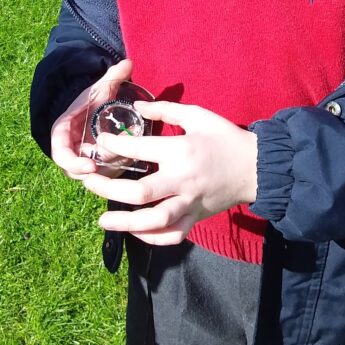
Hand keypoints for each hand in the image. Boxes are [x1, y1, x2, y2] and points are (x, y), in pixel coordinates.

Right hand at [50, 58, 132, 178]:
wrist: (90, 107)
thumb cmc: (90, 99)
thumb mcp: (99, 88)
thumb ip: (113, 76)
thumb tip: (129, 63)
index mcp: (63, 132)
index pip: (60, 154)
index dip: (73, 163)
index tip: (91, 166)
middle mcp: (69, 149)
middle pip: (75, 170)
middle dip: (93, 171)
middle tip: (111, 167)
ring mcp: (80, 158)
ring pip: (89, 174)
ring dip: (104, 171)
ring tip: (122, 162)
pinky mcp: (93, 164)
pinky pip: (99, 173)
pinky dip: (111, 171)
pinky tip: (125, 163)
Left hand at [81, 100, 257, 244]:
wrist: (257, 167)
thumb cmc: (226, 138)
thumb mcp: (198, 115)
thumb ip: (166, 110)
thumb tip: (137, 106)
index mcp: (180, 152)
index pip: (139, 150)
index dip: (115, 146)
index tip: (99, 143)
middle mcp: (182, 181)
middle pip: (139, 193)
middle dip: (108, 190)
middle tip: (87, 184)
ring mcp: (189, 203)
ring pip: (154, 221)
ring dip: (125, 223)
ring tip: (103, 220)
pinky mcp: (196, 218)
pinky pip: (172, 235)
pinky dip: (153, 238)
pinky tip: (136, 232)